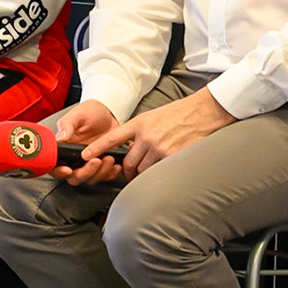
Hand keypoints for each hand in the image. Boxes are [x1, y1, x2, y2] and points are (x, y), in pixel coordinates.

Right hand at [48, 100, 121, 183]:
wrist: (109, 112)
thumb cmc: (91, 112)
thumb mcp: (78, 114)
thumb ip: (67, 125)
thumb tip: (60, 138)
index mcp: (64, 148)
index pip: (55, 166)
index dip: (59, 172)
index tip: (68, 169)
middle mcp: (74, 158)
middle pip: (74, 177)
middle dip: (85, 173)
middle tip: (95, 161)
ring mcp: (88, 163)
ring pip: (90, 179)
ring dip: (100, 172)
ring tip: (109, 158)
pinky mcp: (102, 165)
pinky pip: (105, 176)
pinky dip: (111, 173)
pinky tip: (116, 165)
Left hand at [77, 90, 235, 182]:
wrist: (202, 112)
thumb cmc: (178, 114)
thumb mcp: (152, 117)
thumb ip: (138, 132)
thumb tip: (128, 147)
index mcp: (139, 124)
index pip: (112, 138)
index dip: (96, 148)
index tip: (84, 155)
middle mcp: (146, 136)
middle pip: (128, 162)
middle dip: (127, 171)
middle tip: (128, 176)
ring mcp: (159, 147)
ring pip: (142, 170)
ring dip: (143, 174)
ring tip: (148, 172)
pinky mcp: (173, 156)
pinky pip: (158, 171)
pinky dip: (158, 174)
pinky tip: (162, 170)